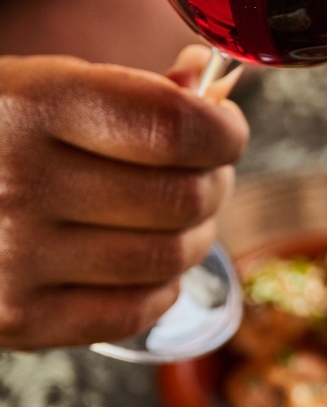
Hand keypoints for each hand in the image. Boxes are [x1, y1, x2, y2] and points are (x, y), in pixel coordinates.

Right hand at [0, 46, 247, 348]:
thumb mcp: (43, 86)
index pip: (175, 127)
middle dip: (215, 182)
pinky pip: (134, 312)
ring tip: (177, 217)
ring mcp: (13, 258)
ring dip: (196, 235)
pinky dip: (160, 287)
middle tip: (205, 174)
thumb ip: (136, 91)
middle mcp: (19, 182)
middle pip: (183, 198)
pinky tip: (144, 263)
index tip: (226, 129)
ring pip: (170, 257)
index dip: (223, 131)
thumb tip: (213, 86)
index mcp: (30, 105)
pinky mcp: (14, 319)